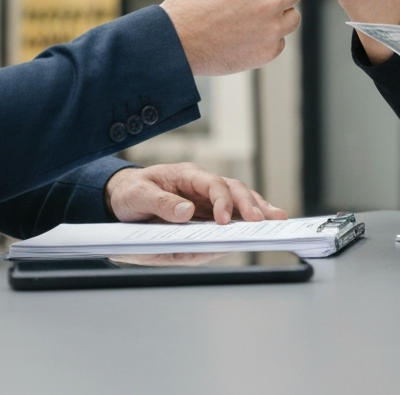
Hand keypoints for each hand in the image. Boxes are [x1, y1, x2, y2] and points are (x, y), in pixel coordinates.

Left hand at [104, 163, 288, 223]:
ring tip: (276, 219)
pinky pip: (232, 213)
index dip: (222, 201)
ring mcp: (207, 198)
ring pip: (239, 199)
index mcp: (187, 175)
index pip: (213, 185)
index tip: (224, 220)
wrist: (124, 196)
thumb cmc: (131, 191)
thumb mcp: (138, 195)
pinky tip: (261, 223)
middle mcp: (202, 185)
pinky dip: (248, 218)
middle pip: (233, 189)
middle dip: (249, 204)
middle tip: (260, 221)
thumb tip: (187, 212)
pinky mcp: (207, 212)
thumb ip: (161, 202)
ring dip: (257, 208)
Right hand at [160, 0, 302, 75]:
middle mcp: (271, 1)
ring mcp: (272, 29)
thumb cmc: (193, 1)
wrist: (177, 41)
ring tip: (248, 15)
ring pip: (292, 16)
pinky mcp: (268, 51)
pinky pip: (280, 40)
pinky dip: (268, 37)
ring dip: (278, 14)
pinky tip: (245, 33)